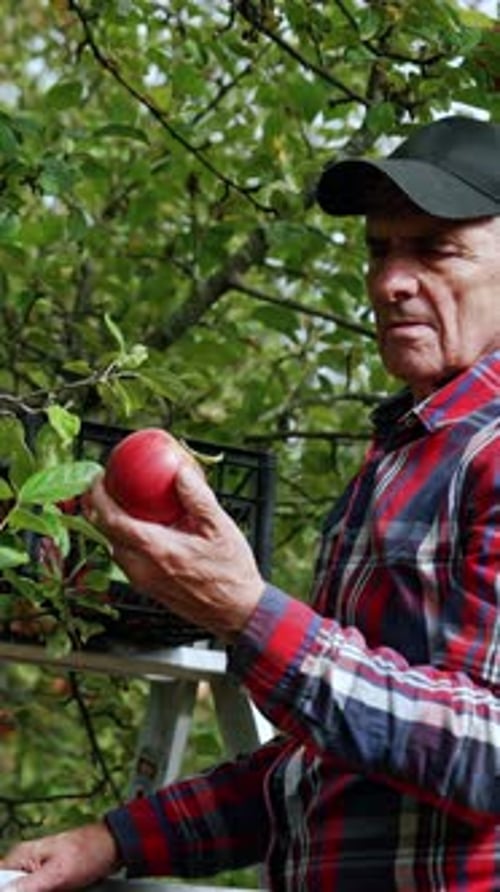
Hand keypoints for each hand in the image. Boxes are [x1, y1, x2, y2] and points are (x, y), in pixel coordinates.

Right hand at [0, 822, 119, 891]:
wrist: (113, 847)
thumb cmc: (89, 852)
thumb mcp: (57, 873)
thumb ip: (28, 886)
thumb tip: (4, 891)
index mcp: (21, 856)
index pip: (0, 881)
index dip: (9, 890)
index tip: (35, 889)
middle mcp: (25, 862)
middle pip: (13, 889)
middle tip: (53, 888)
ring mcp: (37, 871)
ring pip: (27, 891)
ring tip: (61, 888)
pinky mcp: (48, 879)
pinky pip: (40, 891)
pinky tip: (64, 890)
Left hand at [87, 461, 265, 641]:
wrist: (236, 612)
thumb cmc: (231, 573)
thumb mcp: (220, 528)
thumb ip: (197, 497)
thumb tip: (180, 471)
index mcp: (158, 550)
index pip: (112, 521)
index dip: (98, 498)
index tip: (98, 479)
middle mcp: (144, 569)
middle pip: (105, 535)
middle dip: (97, 509)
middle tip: (102, 486)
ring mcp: (144, 581)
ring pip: (113, 548)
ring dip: (110, 525)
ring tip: (119, 504)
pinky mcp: (148, 588)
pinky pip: (126, 559)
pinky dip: (124, 539)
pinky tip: (140, 528)